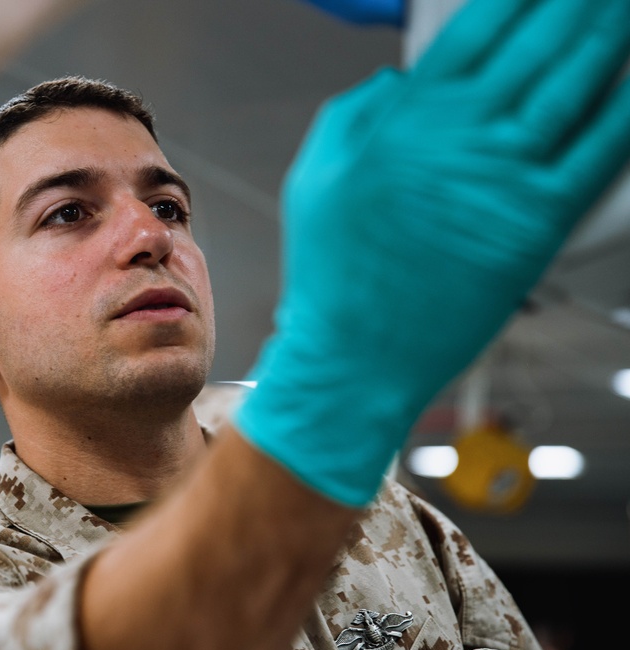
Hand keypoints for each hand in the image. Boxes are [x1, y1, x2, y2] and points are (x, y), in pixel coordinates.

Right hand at [235, 0, 629, 506]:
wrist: (357, 353)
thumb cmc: (332, 270)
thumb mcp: (313, 175)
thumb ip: (355, 111)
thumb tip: (401, 76)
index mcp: (406, 115)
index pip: (480, 25)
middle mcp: (463, 132)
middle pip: (541, 41)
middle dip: (577, 5)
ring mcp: (508, 175)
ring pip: (579, 83)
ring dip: (610, 35)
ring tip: (620, 11)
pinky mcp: (540, 222)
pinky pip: (601, 151)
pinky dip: (627, 110)